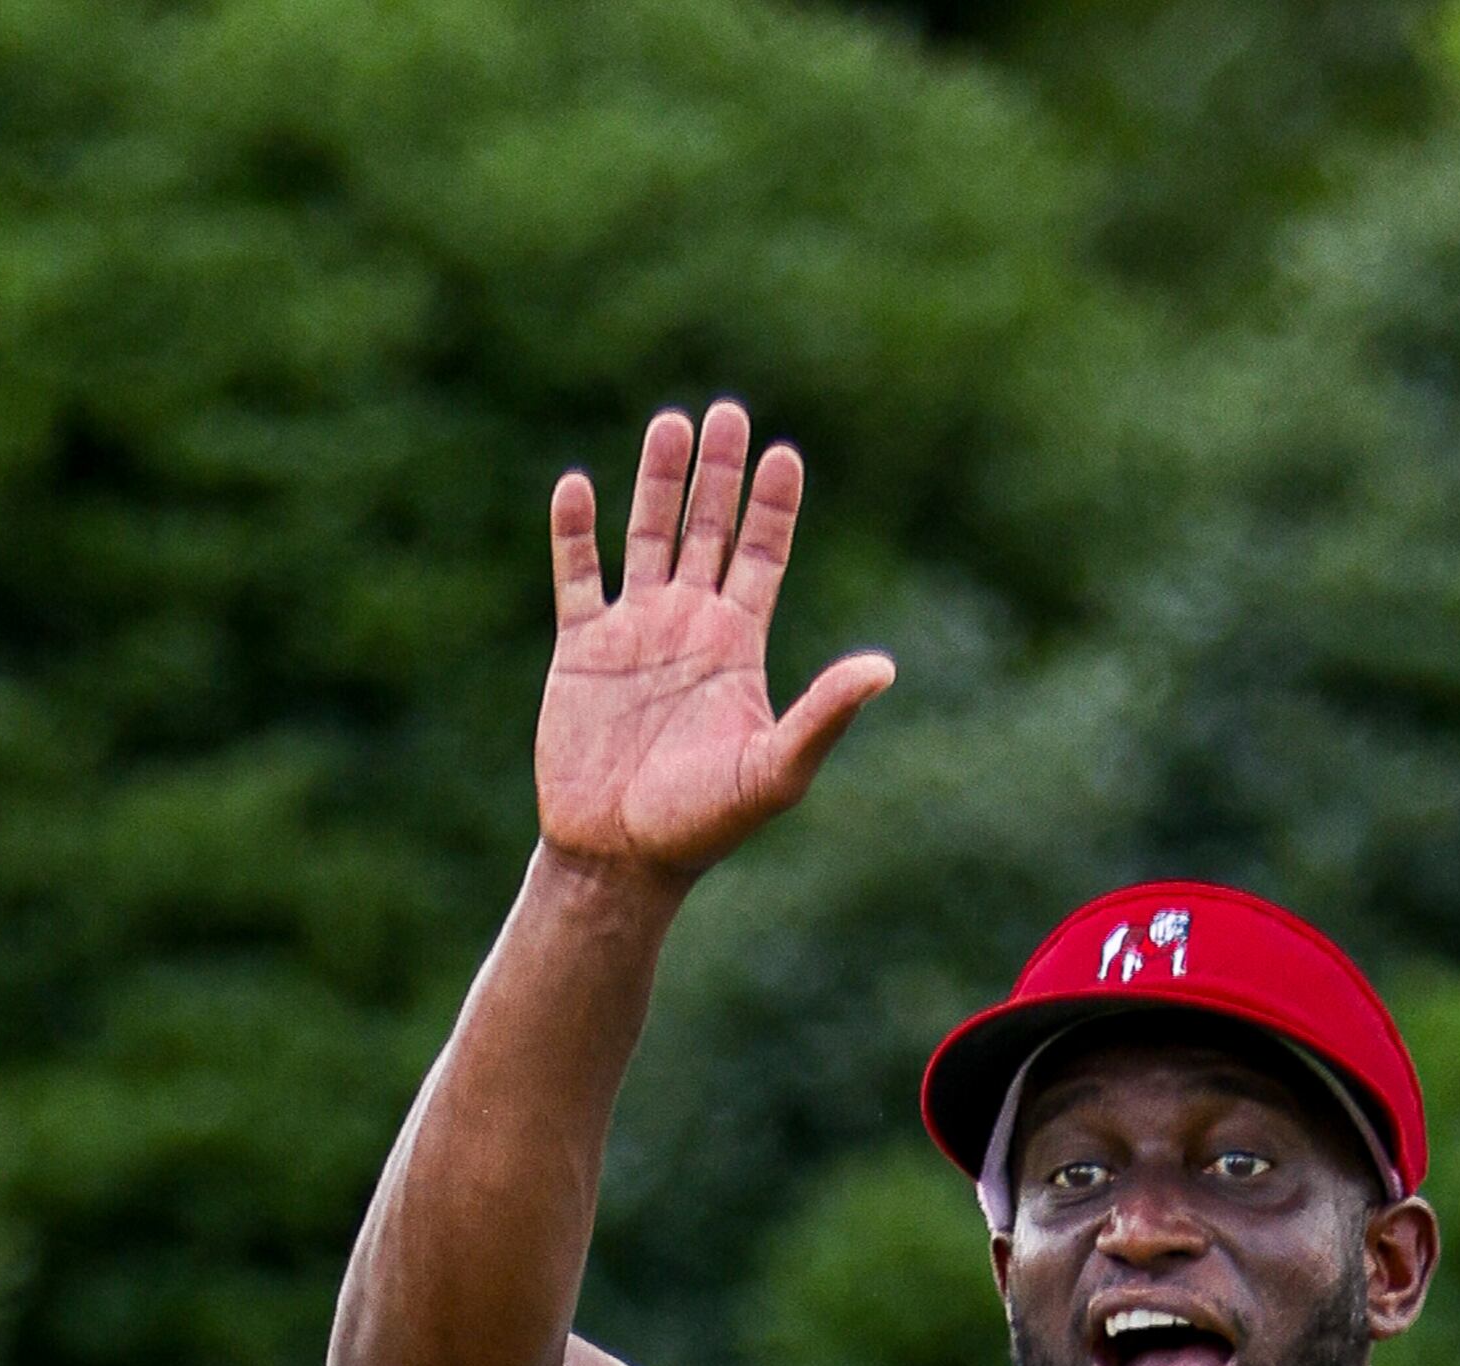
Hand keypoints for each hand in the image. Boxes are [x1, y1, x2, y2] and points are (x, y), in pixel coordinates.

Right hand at [536, 403, 894, 886]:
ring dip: (658, 482)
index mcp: (737, 647)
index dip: (773, 507)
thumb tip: (884, 669)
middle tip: (728, 412)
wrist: (620, 860)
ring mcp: (633, 632)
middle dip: (719, 473)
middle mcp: (688, 627)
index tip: (783, 455)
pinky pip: (576, 576)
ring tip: (672, 423)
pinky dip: (574, 532)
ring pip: (647, 535)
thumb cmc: (701, 825)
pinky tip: (579, 486)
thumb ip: (824, 714)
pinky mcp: (579, 649)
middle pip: (708, 530)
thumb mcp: (774, 770)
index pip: (761, 557)